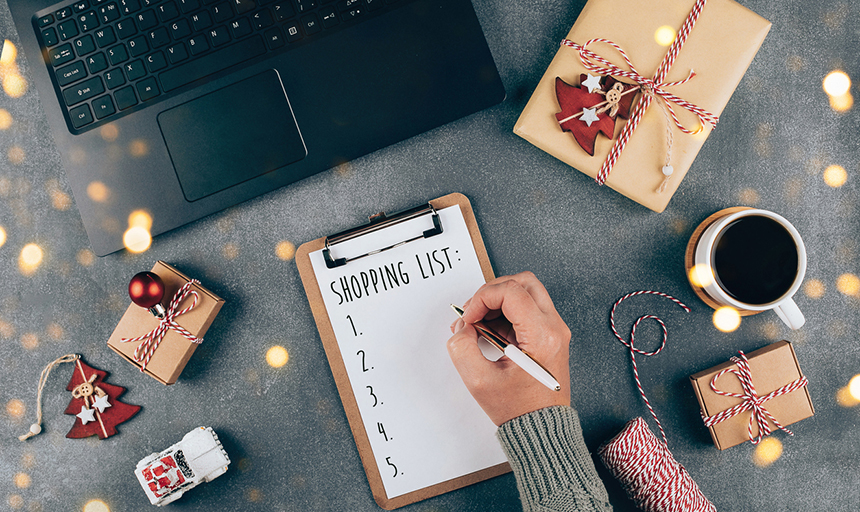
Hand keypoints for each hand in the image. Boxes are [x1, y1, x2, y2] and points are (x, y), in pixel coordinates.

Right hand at [446, 272, 570, 425]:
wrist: (541, 429)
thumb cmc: (519, 410)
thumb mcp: (479, 381)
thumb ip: (462, 348)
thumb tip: (462, 328)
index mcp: (542, 335)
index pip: (510, 291)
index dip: (481, 298)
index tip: (468, 318)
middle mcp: (554, 328)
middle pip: (523, 281)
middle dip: (492, 291)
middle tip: (474, 311)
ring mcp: (554, 330)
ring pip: (526, 292)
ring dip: (498, 301)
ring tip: (479, 324)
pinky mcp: (549, 335)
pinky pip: (527, 309)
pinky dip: (504, 313)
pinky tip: (489, 332)